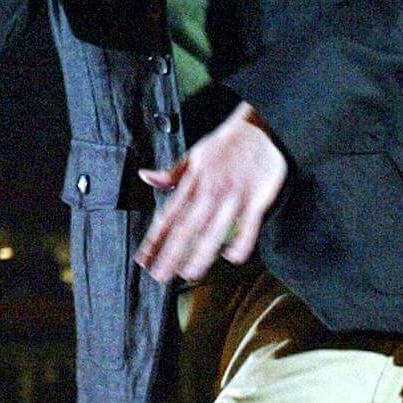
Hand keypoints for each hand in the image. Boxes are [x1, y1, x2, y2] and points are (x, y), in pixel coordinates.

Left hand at [135, 102, 286, 284]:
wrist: (260, 126)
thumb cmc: (226, 145)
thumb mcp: (193, 155)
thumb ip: (171, 172)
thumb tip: (145, 176)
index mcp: (192, 183)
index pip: (168, 215)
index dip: (155, 238)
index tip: (143, 259)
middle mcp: (209, 191)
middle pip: (186, 226)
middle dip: (171, 253)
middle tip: (159, 275)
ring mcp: (233, 196)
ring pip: (214, 228)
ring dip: (201, 252)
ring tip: (189, 274)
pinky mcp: (257, 198)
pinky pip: (249, 223)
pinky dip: (241, 240)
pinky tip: (232, 256)